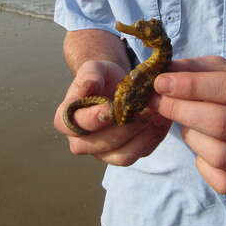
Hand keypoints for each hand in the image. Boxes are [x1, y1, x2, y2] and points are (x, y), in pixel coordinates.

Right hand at [54, 60, 170, 165]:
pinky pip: (140, 153)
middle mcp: (81, 143)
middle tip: (141, 109)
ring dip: (141, 136)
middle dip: (124, 127)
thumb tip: (89, 86)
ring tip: (153, 115)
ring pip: (123, 156)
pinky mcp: (124, 155)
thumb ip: (88, 76)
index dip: (95, 118)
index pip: (78, 125)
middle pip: (102, 144)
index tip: (111, 107)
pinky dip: (153, 138)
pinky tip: (160, 120)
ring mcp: (103, 153)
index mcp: (66, 121)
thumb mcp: (93, 69)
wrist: (116, 86)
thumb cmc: (100, 77)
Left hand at [151, 56, 225, 193]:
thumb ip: (196, 69)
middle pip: (224, 124)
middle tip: (159, 102)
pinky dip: (202, 163)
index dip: (191, 86)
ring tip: (186, 123)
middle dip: (182, 111)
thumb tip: (163, 75)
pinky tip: (202, 147)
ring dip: (191, 137)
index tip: (161, 83)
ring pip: (221, 155)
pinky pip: (223, 181)